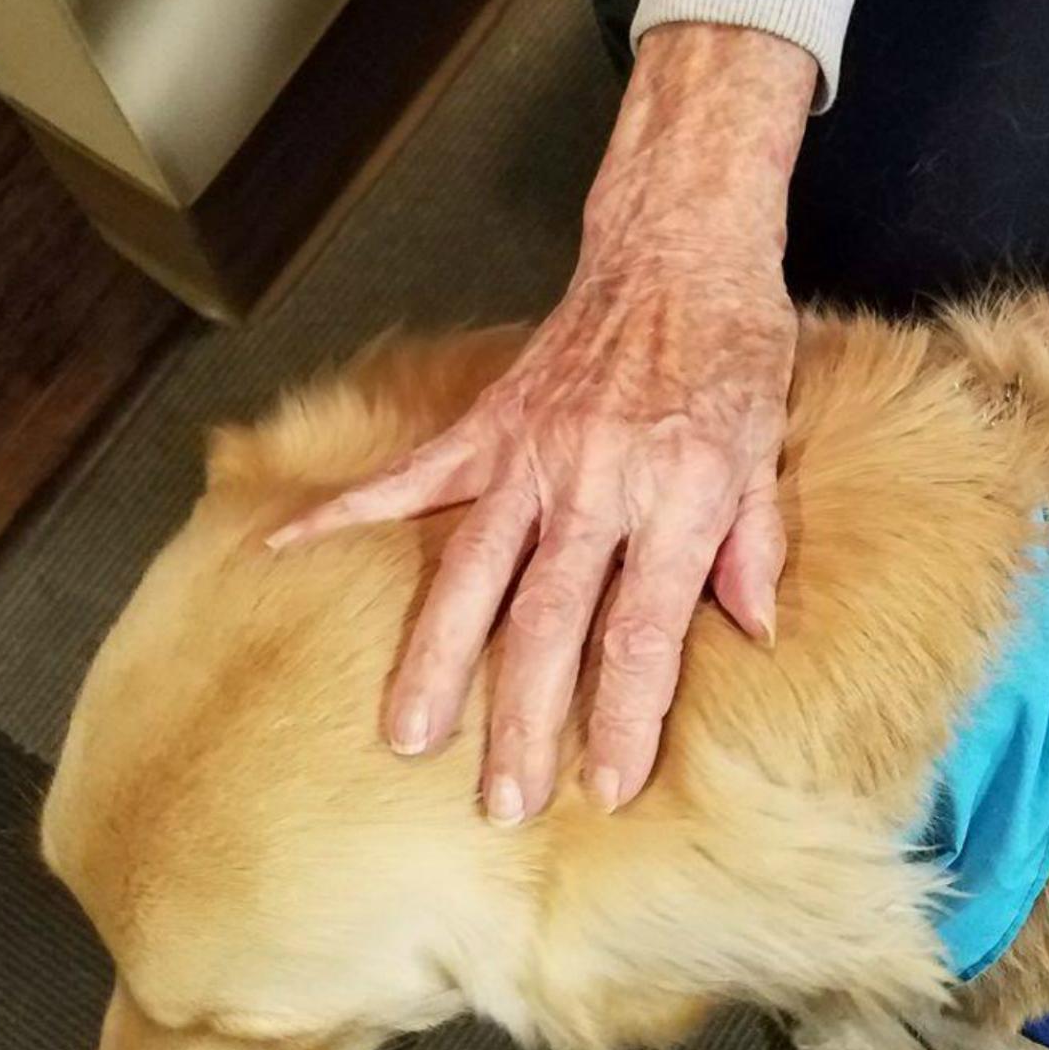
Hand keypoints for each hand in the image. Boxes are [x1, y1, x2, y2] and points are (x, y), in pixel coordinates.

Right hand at [269, 24, 818, 822]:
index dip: (622, 716)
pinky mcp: (486, 425)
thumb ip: (755, 547)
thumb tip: (752, 636)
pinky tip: (280, 548)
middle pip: (550, 621)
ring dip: (436, 659)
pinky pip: (405, 477)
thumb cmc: (732, 348)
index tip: (604, 787)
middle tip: (501, 802)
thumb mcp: (768, 447)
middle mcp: (596, 483)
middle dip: (524, 719)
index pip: (643, 631)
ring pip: (472, 572)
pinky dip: (342, 512)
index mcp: (678, 495)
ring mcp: (529, 454)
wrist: (674, 247)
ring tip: (407, 736)